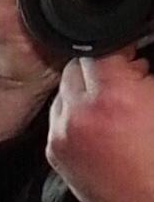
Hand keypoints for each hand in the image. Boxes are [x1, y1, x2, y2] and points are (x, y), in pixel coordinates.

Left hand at [51, 46, 153, 201]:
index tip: (133, 51)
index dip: (121, 47)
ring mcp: (62, 136)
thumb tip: (136, 54)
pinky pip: (59, 120)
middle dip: (103, 68)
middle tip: (131, 78)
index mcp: (112, 98)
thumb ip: (146, 74)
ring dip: (86, 90)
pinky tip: (104, 125)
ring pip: (64, 93)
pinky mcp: (56, 154)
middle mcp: (77, 116)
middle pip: (76, 68)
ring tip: (119, 103)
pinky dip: (77, 115)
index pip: (101, 49)